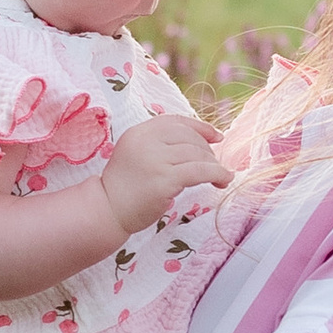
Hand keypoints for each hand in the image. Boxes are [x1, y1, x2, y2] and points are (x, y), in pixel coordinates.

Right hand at [99, 111, 227, 237]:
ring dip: (214, 164)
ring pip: (197, 154)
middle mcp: (146, 141)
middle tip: (214, 166)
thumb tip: (201, 141)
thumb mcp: (137, 155)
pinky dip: (218, 174)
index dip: (200, 127)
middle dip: (207, 150)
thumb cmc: (125, 188)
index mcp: (139, 132)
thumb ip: (159, 145)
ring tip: (221, 176)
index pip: (175, 121)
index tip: (217, 137)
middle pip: (189, 137)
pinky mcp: (164, 179)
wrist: (108, 211)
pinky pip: (200, 171)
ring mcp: (155, 159)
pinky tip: (224, 180)